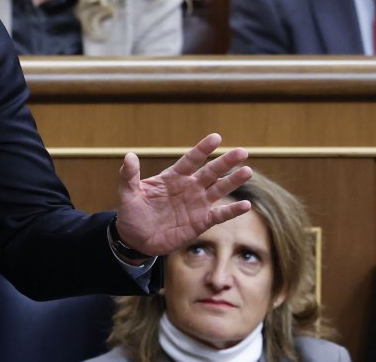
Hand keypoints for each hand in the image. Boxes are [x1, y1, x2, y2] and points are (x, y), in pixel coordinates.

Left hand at [114, 133, 250, 256]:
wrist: (136, 240)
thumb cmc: (132, 213)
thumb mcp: (128, 194)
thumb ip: (129, 175)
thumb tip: (129, 156)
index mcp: (173, 177)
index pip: (190, 160)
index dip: (202, 149)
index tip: (216, 137)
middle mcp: (189, 187)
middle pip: (210, 172)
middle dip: (225, 162)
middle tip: (242, 151)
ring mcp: (196, 204)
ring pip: (218, 189)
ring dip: (233, 182)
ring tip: (247, 171)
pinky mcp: (200, 222)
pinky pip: (219, 215)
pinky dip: (232, 211)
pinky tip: (246, 205)